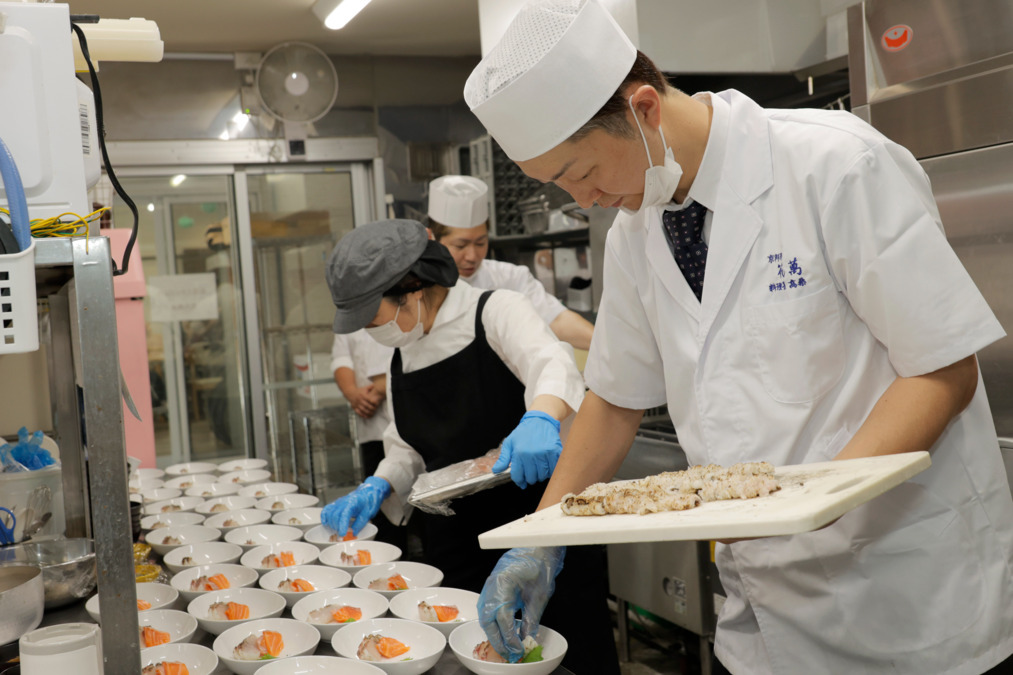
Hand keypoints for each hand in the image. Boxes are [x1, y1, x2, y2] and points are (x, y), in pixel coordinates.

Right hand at [320, 476, 390, 535]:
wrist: (368, 493)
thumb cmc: (368, 502)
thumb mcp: (367, 514)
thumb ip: (359, 524)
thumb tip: (352, 533)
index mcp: (352, 502)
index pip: (344, 514)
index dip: (342, 525)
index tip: (342, 534)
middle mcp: (343, 501)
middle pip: (335, 515)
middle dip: (337, 527)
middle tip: (342, 536)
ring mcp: (338, 502)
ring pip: (330, 514)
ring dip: (332, 524)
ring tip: (338, 530)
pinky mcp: (336, 504)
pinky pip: (326, 509)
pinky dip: (324, 517)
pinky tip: (325, 523)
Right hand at [350, 385, 378, 417]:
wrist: (350, 393)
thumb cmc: (359, 391)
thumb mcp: (364, 388)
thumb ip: (370, 387)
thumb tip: (376, 385)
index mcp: (362, 395)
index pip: (369, 400)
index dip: (374, 402)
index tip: (377, 404)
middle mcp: (359, 400)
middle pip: (367, 406)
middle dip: (372, 408)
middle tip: (375, 409)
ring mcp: (357, 404)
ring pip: (363, 410)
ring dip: (368, 413)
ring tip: (372, 414)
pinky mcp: (354, 407)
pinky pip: (358, 412)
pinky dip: (363, 415)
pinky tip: (366, 416)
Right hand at [478, 547, 564, 662]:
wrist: (537, 547)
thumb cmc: (539, 564)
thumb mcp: (539, 594)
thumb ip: (532, 618)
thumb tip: (527, 637)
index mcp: (504, 584)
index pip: (503, 618)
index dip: (509, 638)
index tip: (517, 650)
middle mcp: (491, 585)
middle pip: (488, 621)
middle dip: (498, 641)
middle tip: (510, 654)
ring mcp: (488, 586)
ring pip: (485, 617)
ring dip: (494, 633)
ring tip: (507, 646)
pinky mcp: (491, 587)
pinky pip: (487, 610)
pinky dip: (493, 623)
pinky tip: (503, 631)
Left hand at [493, 411, 561, 488]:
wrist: (540, 420)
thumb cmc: (524, 432)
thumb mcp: (509, 443)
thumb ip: (503, 458)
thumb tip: (496, 470)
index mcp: (519, 453)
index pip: (518, 476)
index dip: (519, 481)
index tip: (521, 482)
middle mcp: (531, 454)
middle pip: (531, 478)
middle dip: (530, 478)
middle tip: (531, 471)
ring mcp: (544, 453)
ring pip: (543, 476)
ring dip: (541, 474)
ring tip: (539, 467)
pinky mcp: (555, 452)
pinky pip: (553, 469)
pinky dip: (551, 469)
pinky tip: (547, 464)